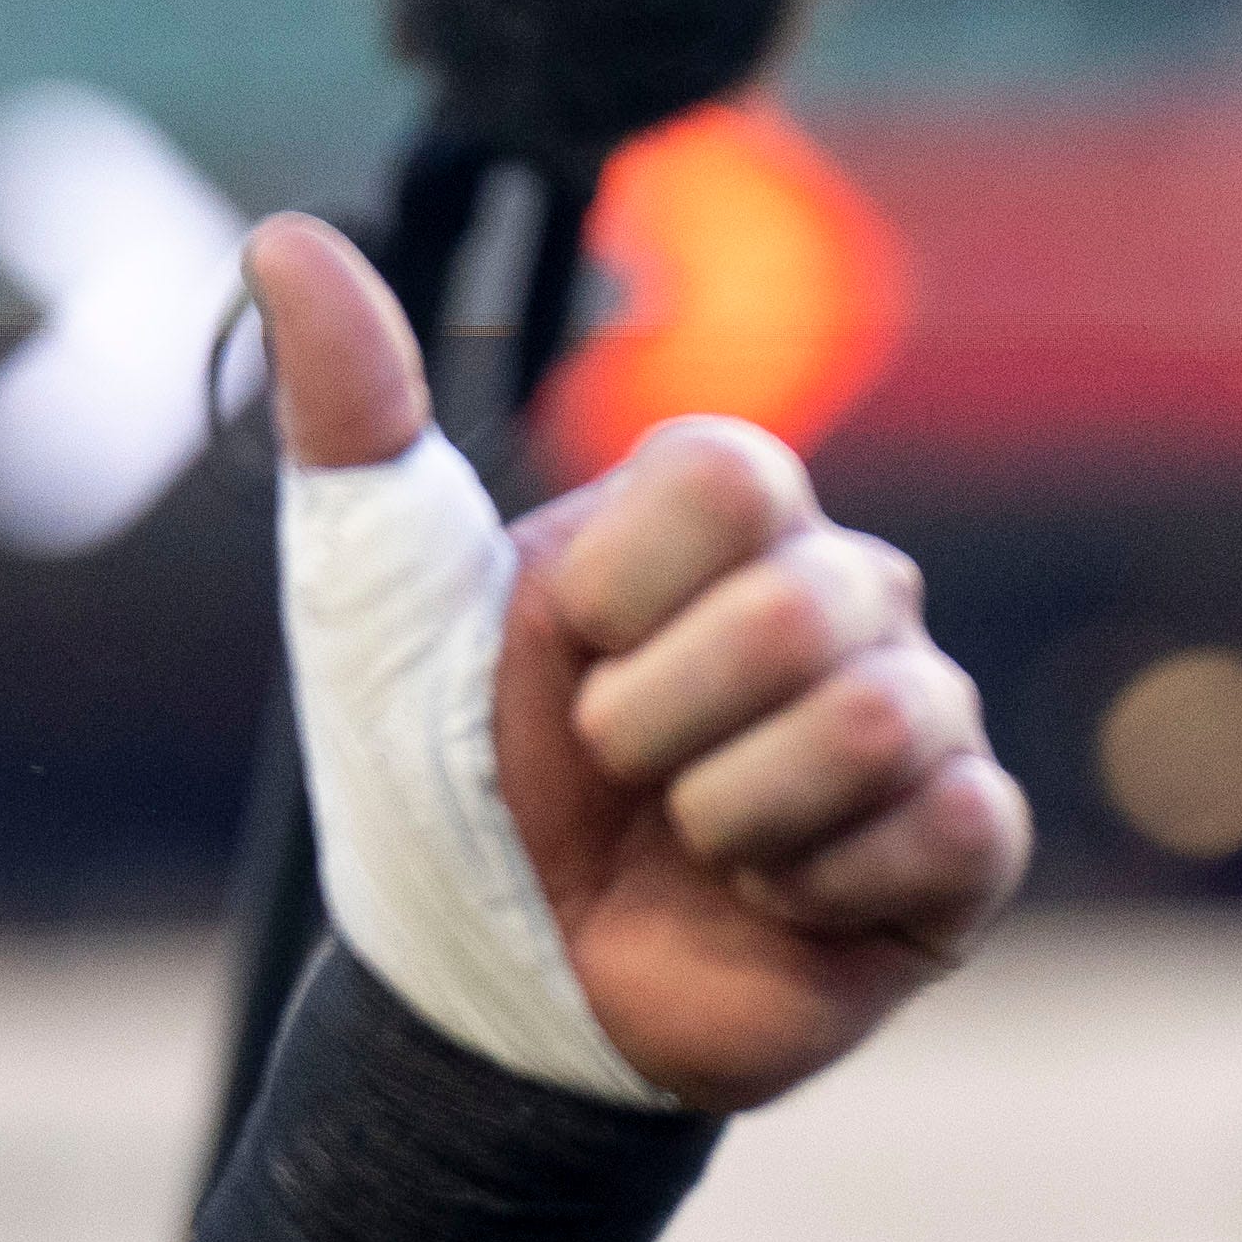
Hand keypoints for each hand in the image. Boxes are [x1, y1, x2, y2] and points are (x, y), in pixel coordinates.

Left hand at [250, 217, 1022, 1113]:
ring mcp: (913, 716)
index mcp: (722, 521)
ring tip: (689, 847)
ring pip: (872, 722)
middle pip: (802, 607)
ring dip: (731, 818)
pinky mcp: (959, 847)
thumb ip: (351, 419)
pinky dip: (818, 889)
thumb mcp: (373, 602)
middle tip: (618, 777)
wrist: (482, 1002)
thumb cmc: (440, 793)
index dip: (622, 594)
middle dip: (657, 727)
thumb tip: (281, 239)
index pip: (734, 475)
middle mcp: (839, 596)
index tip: (568, 655)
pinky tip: (767, 905)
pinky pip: (946, 824)